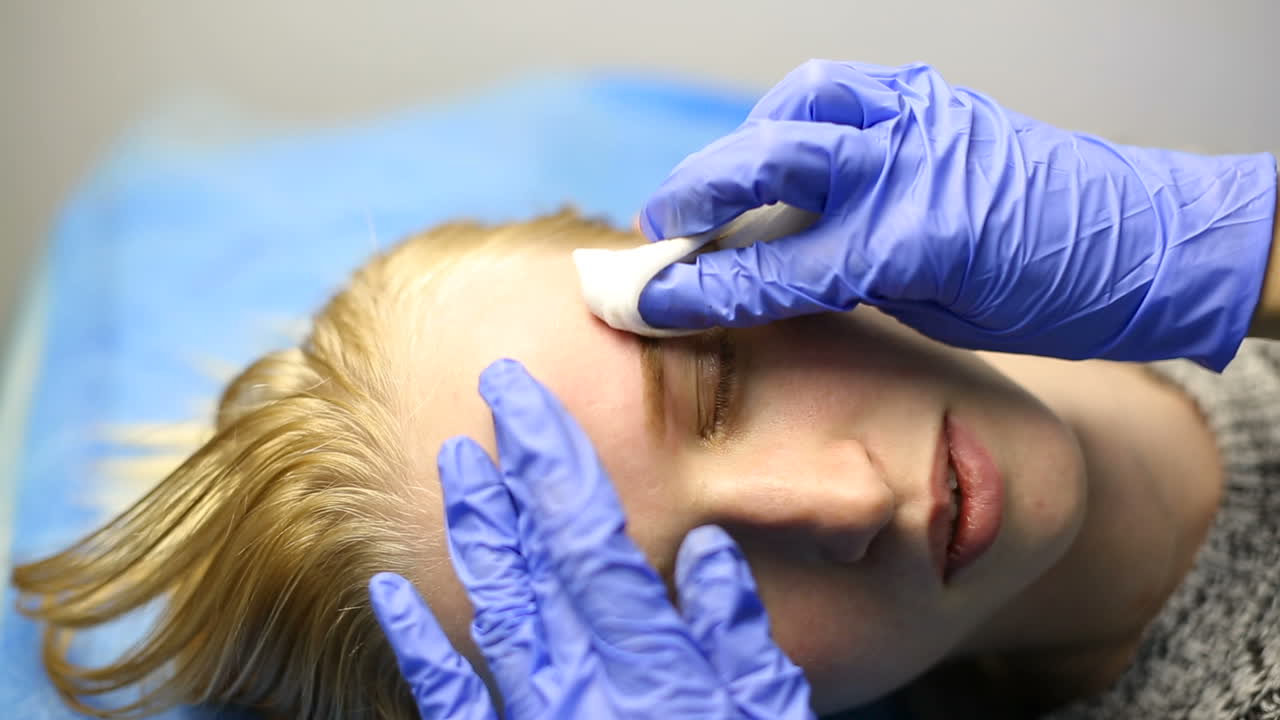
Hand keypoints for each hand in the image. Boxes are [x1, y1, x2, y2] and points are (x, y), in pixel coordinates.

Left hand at [368, 359, 814, 718]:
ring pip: (494, 609)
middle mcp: (588, 686)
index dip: (556, 457)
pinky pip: (449, 702)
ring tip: (454, 463)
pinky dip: (415, 645)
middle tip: (489, 396)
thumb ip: (740, 649)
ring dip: (473, 532)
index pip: (596, 538)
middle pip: (540, 558)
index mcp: (657, 670)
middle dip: (511, 470)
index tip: (526, 392)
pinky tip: (384, 593)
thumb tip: (700, 553)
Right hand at [638, 60, 1276, 369]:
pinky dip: (796, 113)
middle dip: (695, 195)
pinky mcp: (934, 95)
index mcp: (917, 242)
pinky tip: (784, 150)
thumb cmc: (1054, 295)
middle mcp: (913, 165)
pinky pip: (843, 88)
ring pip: (800, 102)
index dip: (697, 289)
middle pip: (768, 162)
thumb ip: (843, 286)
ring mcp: (924, 117)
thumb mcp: (942, 314)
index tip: (640, 303)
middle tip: (656, 233)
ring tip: (718, 188)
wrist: (1146, 241)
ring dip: (743, 144)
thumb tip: (756, 282)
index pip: (774, 268)